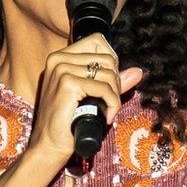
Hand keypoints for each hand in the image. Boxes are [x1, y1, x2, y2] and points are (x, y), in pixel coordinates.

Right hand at [25, 33, 144, 165]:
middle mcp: (58, 59)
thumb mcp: (90, 95)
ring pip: (108, 73)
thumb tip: (137, 72)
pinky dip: (112, 105)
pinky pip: (105, 89)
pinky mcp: (68, 84)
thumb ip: (112, 81)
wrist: (49, 145)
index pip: (97, 41)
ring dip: (115, 95)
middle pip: (107, 58)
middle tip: (109, 101)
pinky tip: (105, 117)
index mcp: (60, 57)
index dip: (111, 61)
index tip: (109, 83)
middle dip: (116, 82)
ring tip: (107, 110)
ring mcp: (62, 70)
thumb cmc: (67, 122)